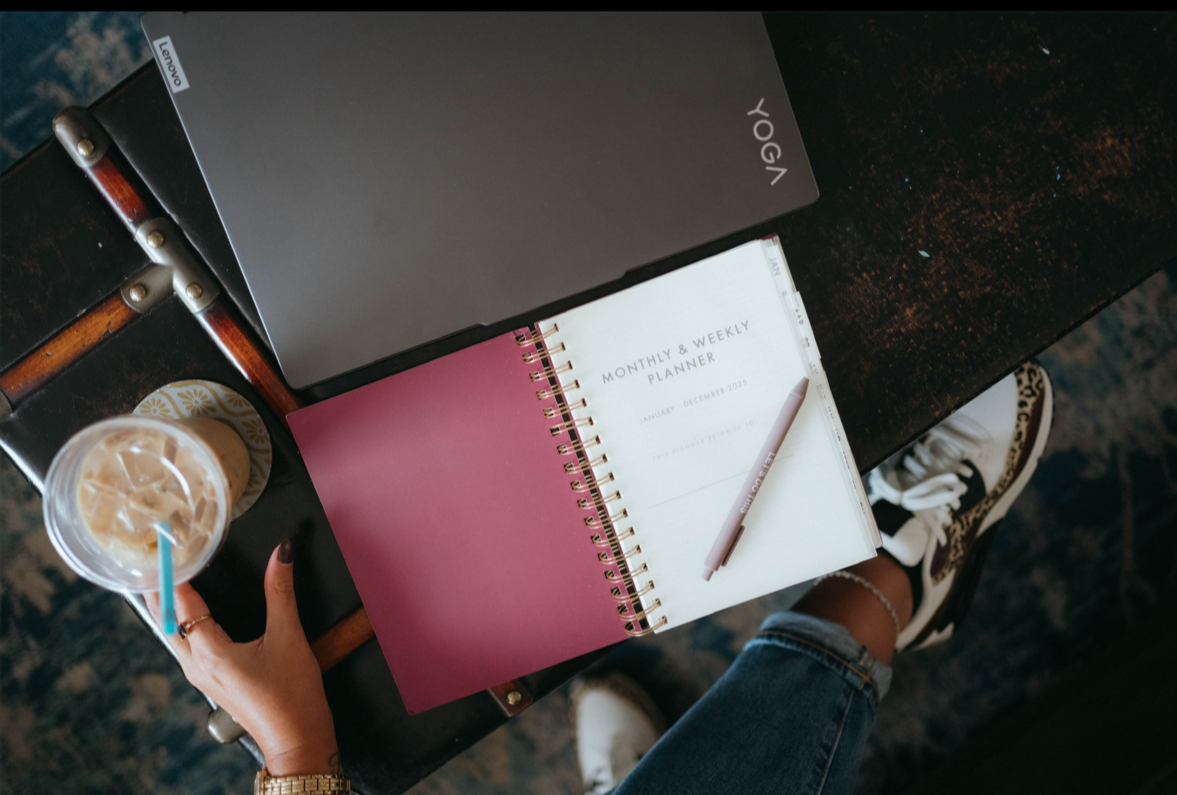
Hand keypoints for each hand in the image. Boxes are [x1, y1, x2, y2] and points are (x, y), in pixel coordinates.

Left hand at [148, 539, 340, 776]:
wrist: (296, 737)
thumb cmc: (292, 694)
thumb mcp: (289, 636)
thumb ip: (281, 591)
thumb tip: (283, 553)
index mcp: (210, 652)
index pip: (181, 601)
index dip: (175, 570)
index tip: (171, 544)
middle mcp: (196, 664)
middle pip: (165, 617)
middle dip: (160, 584)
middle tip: (160, 553)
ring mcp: (200, 674)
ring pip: (172, 632)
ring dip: (168, 603)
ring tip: (171, 573)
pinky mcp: (209, 679)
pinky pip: (184, 643)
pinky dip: (181, 619)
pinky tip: (191, 608)